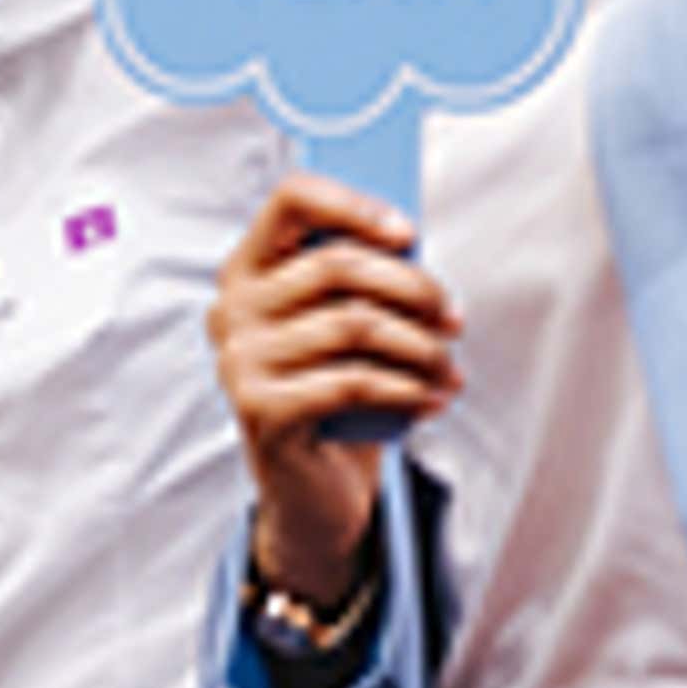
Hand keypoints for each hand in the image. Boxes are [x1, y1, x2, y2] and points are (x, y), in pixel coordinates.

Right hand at [207, 175, 459, 609]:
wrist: (310, 487)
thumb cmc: (332, 388)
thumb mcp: (340, 323)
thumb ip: (359, 279)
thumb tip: (413, 243)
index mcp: (248, 268)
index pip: (291, 200)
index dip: (354, 205)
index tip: (409, 231)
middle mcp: (233, 308)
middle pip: (336, 264)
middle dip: (412, 287)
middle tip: (454, 316)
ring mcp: (240, 360)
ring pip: (353, 325)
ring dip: (420, 346)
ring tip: (449, 365)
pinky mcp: (260, 410)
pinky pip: (350, 382)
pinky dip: (405, 388)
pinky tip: (434, 397)